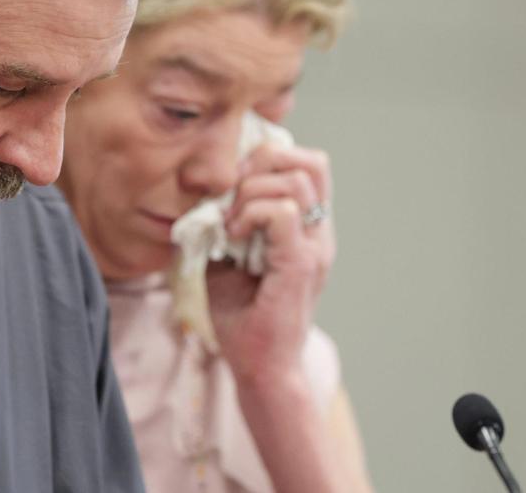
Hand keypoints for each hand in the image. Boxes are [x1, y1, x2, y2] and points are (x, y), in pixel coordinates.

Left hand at [205, 142, 335, 385]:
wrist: (260, 366)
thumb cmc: (242, 315)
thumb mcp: (227, 256)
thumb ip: (226, 221)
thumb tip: (207, 191)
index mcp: (307, 227)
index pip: (307, 164)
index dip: (268, 159)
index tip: (234, 185)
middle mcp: (318, 233)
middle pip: (307, 161)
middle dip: (259, 165)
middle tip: (232, 198)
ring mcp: (314, 246)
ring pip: (294, 180)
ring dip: (251, 192)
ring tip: (231, 224)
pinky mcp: (300, 263)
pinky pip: (281, 212)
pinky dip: (249, 214)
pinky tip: (233, 238)